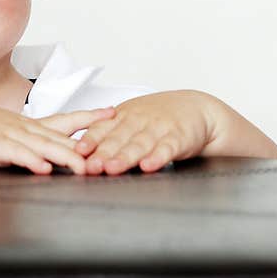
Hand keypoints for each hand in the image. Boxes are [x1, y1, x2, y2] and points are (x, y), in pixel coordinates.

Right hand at [0, 98, 117, 174]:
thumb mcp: (9, 131)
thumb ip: (31, 142)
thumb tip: (53, 153)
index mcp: (30, 125)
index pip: (66, 118)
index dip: (90, 117)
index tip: (113, 113)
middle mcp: (25, 129)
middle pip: (62, 137)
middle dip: (88, 145)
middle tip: (112, 150)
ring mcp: (10, 136)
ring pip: (43, 146)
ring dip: (65, 157)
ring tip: (84, 168)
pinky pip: (16, 154)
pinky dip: (30, 161)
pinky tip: (42, 168)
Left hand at [73, 90, 215, 174]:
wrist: (197, 109)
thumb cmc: (160, 117)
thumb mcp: (131, 118)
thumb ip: (109, 133)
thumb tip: (81, 150)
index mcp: (124, 115)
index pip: (103, 128)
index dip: (90, 140)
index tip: (78, 151)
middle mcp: (139, 120)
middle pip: (118, 138)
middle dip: (103, 152)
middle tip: (91, 166)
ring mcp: (159, 128)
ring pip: (139, 144)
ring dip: (125, 157)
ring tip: (113, 168)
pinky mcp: (179, 138)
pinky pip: (167, 148)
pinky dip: (157, 157)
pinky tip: (148, 165)